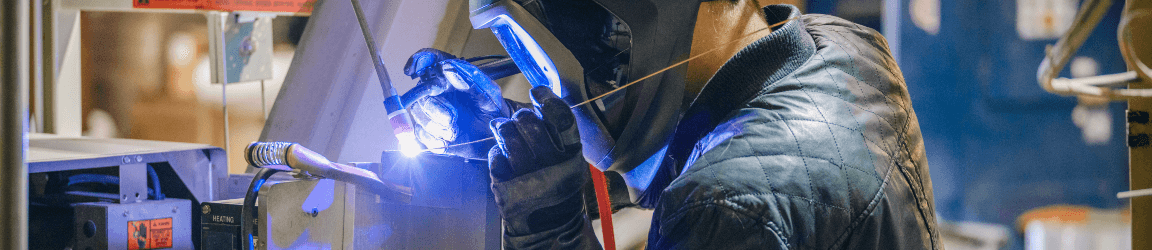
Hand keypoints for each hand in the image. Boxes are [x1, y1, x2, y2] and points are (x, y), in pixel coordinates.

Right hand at [402, 48, 524, 157]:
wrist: (496, 136)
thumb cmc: (492, 110)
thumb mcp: (489, 93)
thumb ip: (471, 78)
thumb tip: (449, 67)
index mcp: (450, 78)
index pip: (429, 61)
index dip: (418, 61)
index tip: (412, 70)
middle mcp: (438, 93)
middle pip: (419, 93)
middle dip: (432, 108)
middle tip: (451, 118)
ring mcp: (432, 113)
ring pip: (417, 113)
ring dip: (433, 125)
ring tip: (454, 132)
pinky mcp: (431, 133)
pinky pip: (420, 134)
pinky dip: (432, 139)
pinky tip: (447, 142)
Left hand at [489, 86, 593, 240]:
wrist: (550, 229)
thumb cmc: (559, 189)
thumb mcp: (570, 163)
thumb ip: (557, 137)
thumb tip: (537, 103)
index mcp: (572, 156)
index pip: (561, 119)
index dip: (547, 99)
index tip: (537, 91)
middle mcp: (551, 166)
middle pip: (530, 123)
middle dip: (522, 116)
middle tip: (520, 119)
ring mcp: (527, 178)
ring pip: (509, 136)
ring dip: (503, 127)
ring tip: (503, 128)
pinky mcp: (505, 188)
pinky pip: (495, 156)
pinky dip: (496, 151)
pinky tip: (502, 154)